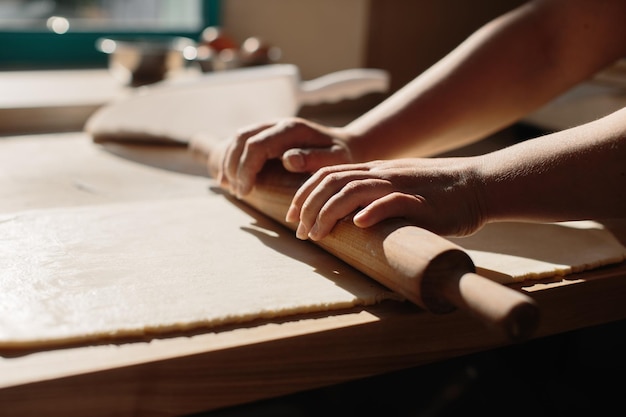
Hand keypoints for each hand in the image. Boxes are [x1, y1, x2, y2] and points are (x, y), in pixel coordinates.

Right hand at [219, 117, 352, 197]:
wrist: (345, 144)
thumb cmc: (340, 156)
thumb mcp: (335, 159)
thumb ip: (314, 159)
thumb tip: (289, 160)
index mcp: (292, 129)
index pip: (257, 145)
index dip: (246, 169)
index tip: (246, 192)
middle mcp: (277, 123)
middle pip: (242, 139)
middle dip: (235, 167)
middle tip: (239, 193)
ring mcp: (270, 126)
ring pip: (237, 139)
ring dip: (229, 163)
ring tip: (232, 188)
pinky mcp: (266, 134)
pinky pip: (240, 142)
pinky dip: (231, 159)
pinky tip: (228, 179)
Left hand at [286, 158, 485, 239]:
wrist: (477, 185)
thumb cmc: (437, 194)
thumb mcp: (399, 187)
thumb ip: (375, 196)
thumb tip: (348, 219)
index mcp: (375, 170)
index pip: (328, 174)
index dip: (304, 194)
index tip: (292, 216)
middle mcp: (383, 173)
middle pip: (333, 182)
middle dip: (309, 206)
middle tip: (300, 232)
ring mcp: (400, 185)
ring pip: (354, 191)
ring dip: (329, 213)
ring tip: (317, 235)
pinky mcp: (421, 201)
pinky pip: (392, 202)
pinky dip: (372, 211)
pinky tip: (358, 224)